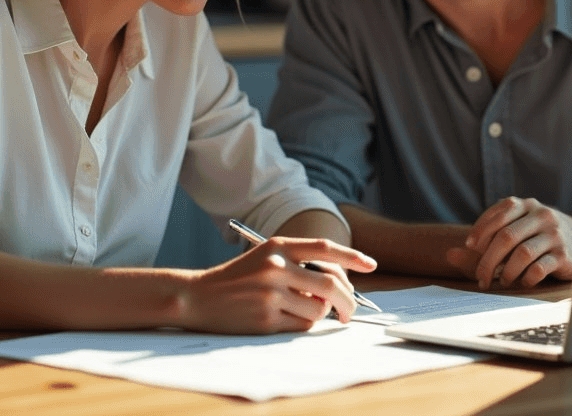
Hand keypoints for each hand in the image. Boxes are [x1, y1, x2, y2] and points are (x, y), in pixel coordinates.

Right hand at [181, 236, 375, 333]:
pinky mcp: (265, 319)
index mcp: (279, 246)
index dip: (353, 257)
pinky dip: (304, 325)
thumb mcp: (268, 257)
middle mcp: (277, 267)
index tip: (371, 265)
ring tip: (305, 311)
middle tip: (349, 310)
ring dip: (321, 314)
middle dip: (348, 300)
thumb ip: (300, 263)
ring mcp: (270, 293)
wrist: (198, 296)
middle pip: (331, 284)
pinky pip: (301, 326)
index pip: (325, 248)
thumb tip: (341, 283)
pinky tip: (288, 319)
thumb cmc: (240, 277)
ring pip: (319, 308)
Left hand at [447, 197, 571, 288]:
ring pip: (522, 253)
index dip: (481, 230)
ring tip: (502, 281)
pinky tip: (522, 282)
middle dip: (489, 260)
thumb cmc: (537, 239)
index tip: (470, 247)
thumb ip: (483, 243)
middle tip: (481, 278)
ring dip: (506, 272)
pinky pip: (539, 268)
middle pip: (507, 236)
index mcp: (526, 205)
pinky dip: (525, 278)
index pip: (499, 212)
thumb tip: (449, 255)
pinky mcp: (565, 255)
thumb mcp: (513, 232)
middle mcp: (541, 215)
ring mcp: (555, 234)